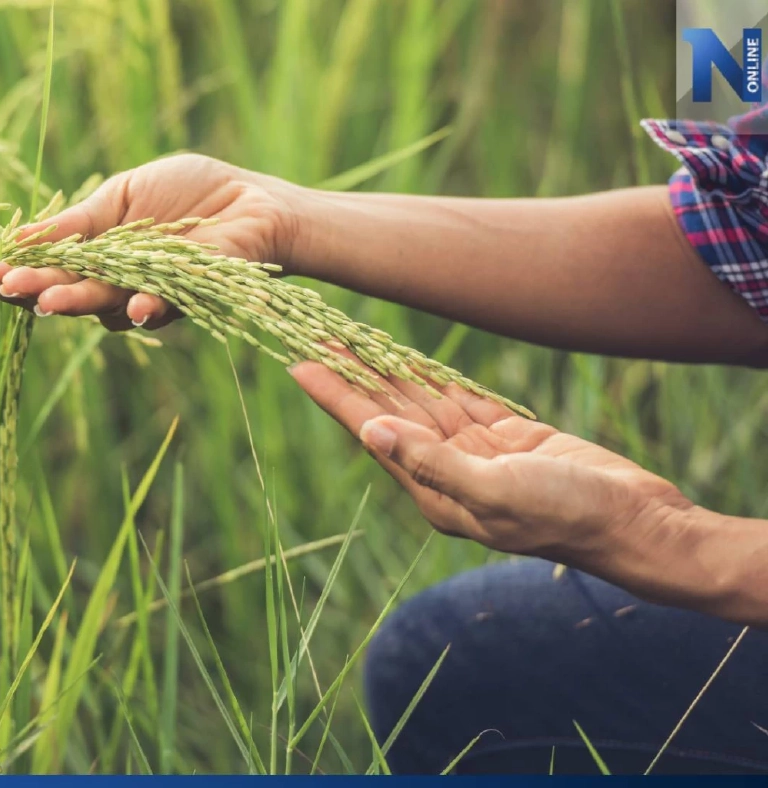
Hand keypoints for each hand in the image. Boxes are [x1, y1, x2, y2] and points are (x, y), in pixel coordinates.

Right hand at [0, 154, 307, 329]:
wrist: (252, 200)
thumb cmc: (189, 192)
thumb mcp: (123, 195)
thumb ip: (79, 223)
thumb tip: (20, 238)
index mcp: (97, 254)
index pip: (50, 267)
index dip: (19, 271)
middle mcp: (117, 283)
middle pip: (69, 291)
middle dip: (38, 290)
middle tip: (10, 289)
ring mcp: (148, 294)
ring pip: (106, 305)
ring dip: (78, 301)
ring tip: (50, 300)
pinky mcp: (187, 298)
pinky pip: (159, 307)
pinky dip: (145, 305)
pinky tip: (133, 305)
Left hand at [288, 361, 694, 560]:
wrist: (634, 522)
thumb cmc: (566, 515)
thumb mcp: (495, 490)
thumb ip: (431, 462)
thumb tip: (372, 432)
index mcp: (434, 492)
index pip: (371, 433)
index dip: (335, 396)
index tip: (299, 364)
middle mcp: (446, 473)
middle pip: (388, 413)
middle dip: (352, 375)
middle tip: (315, 335)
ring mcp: (477, 456)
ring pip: (421, 403)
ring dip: (387, 371)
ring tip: (350, 338)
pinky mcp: (508, 440)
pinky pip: (460, 401)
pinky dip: (433, 378)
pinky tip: (406, 358)